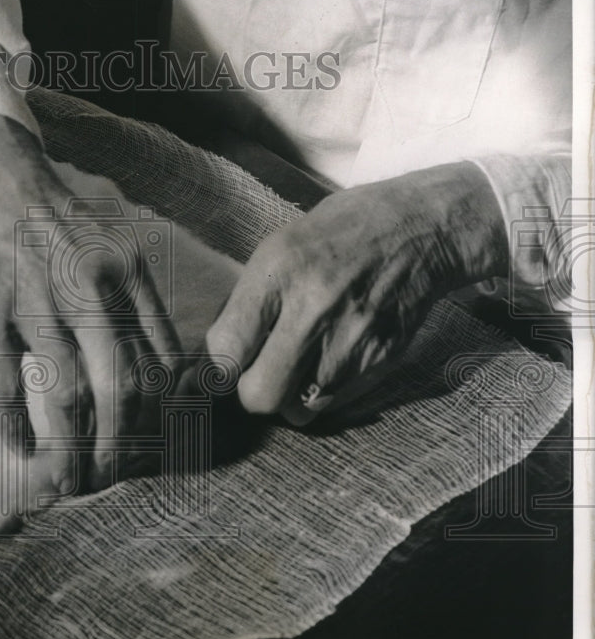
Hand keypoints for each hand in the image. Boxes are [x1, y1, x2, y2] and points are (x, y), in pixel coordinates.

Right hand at [0, 111, 180, 491]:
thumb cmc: (50, 206)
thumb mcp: (112, 239)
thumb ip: (134, 295)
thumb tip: (153, 357)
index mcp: (129, 275)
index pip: (162, 363)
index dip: (160, 414)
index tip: (151, 443)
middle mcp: (93, 293)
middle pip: (122, 392)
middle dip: (122, 449)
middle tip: (112, 478)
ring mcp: (39, 305)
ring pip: (69, 400)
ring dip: (72, 453)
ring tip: (70, 483)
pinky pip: (6, 386)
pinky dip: (14, 427)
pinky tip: (20, 450)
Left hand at [206, 161, 508, 423]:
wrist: (420, 228)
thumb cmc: (341, 232)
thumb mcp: (280, 245)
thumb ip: (249, 299)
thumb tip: (217, 351)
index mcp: (278, 271)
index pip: (225, 351)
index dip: (218, 365)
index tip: (225, 360)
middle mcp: (312, 310)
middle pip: (258, 395)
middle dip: (251, 390)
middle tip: (257, 371)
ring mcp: (350, 340)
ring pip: (295, 410)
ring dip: (288, 397)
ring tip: (295, 365)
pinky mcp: (379, 360)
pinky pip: (332, 405)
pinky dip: (321, 395)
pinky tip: (324, 364)